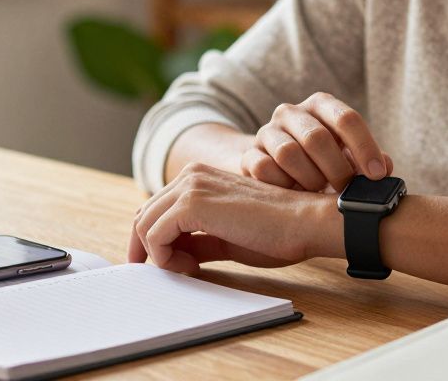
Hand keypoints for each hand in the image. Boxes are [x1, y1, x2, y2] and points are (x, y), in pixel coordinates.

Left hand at [128, 163, 336, 273]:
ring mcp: (190, 186)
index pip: (156, 208)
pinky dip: (164, 257)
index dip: (154, 240)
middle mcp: (190, 175)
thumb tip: (173, 257)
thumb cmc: (276, 232)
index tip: (169, 265)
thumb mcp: (227, 238)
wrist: (304, 222)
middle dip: (147, 249)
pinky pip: (155, 236)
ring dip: (158, 255)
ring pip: (145, 225)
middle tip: (169, 273)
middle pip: (144, 215)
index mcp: (199, 177)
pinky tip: (191, 267)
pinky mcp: (192, 204)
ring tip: (187, 270)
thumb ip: (198, 242)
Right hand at [239, 92, 392, 191]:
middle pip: (317, 138)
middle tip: (346, 191)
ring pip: (289, 153)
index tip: (377, 175)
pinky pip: (265, 169)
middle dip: (337, 170)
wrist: (274, 167)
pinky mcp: (249, 154)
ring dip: (310, 179)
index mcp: (320, 105)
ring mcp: (266, 132)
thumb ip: (368, 162)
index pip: (345, 118)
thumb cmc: (322, 163)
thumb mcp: (347, 157)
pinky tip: (293, 194)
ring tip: (319, 191)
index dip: (365, 147)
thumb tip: (386, 168)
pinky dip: (283, 186)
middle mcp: (290, 112)